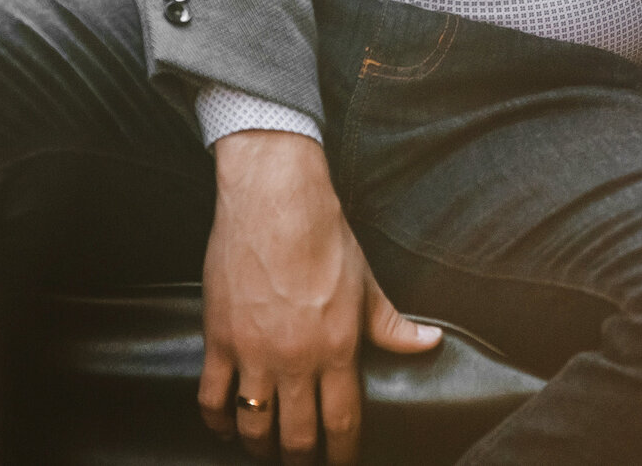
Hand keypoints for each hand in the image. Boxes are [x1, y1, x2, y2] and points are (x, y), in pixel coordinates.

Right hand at [199, 132, 440, 463]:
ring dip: (260, 447)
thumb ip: (393, 324)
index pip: (342, 422)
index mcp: (337, 349)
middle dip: (302, 460)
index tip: (342, 465)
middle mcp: (295, 359)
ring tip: (266, 452)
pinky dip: (217, 422)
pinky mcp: (220, 340)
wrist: (277, 202)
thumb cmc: (325, 238)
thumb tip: (429, 342)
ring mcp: (254, 353)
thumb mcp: (367, 284)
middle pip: (298, 435)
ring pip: (254, 425)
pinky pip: (212, 398)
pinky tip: (225, 429)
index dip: (342, 454)